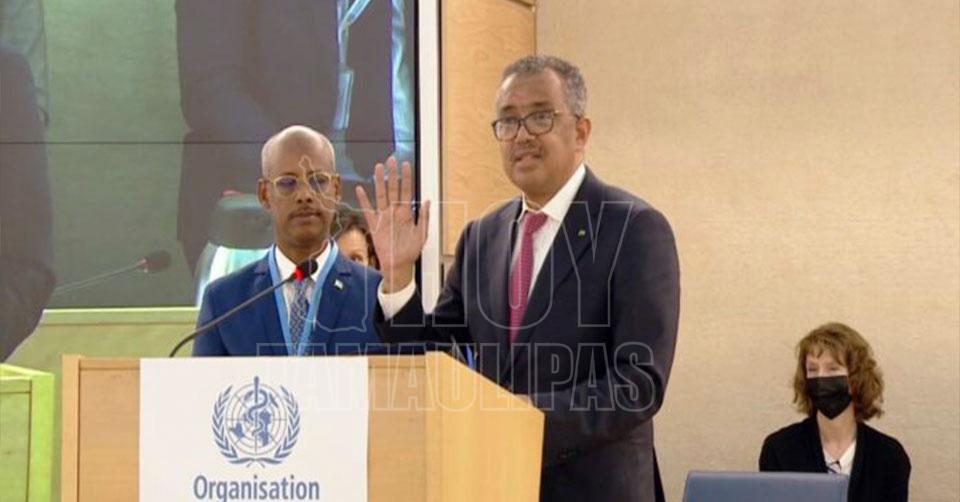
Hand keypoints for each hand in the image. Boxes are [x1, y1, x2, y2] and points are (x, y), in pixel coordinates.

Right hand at [356, 157, 430, 292]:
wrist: (399, 265)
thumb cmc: (411, 251)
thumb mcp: (422, 234)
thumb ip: (425, 217)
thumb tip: (427, 201)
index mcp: (407, 213)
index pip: (406, 191)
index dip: (406, 178)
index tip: (405, 164)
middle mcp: (395, 212)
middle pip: (393, 189)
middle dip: (392, 174)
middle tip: (391, 160)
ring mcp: (384, 217)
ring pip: (381, 196)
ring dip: (379, 182)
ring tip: (378, 168)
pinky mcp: (375, 226)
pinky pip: (368, 211)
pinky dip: (364, 200)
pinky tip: (361, 189)